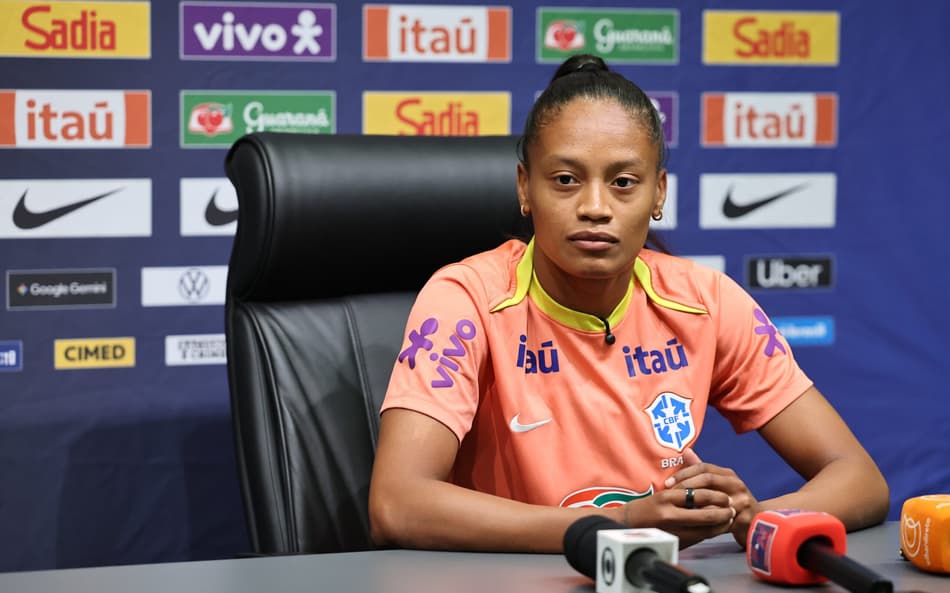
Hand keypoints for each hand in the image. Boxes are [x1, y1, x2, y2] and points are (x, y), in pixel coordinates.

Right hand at [616, 450, 735, 547]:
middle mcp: (669, 513)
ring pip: (705, 528)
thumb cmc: (646, 506)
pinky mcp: (675, 541)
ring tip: (729, 518)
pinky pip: (699, 537)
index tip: (725, 495)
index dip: (716, 497)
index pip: (698, 495)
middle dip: (722, 511)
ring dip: (721, 523)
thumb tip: (703, 478)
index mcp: (666, 497)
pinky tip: (718, 528)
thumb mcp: (662, 492)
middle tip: (733, 507)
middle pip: (705, 513)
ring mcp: (673, 529)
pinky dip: (712, 532)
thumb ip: (682, 486)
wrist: (628, 524)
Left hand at [664, 448, 758, 547]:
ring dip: (693, 502)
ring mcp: (742, 500)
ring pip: (712, 498)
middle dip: (685, 485)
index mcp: (728, 474)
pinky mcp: (743, 517)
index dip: (683, 473)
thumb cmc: (733, 502)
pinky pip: (718, 517)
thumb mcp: (719, 484)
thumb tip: (686, 451)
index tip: (668, 482)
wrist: (758, 523)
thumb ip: (702, 470)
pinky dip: (704, 518)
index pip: (703, 467)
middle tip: (669, 493)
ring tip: (677, 505)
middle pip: (707, 479)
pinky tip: (690, 520)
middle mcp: (736, 484)